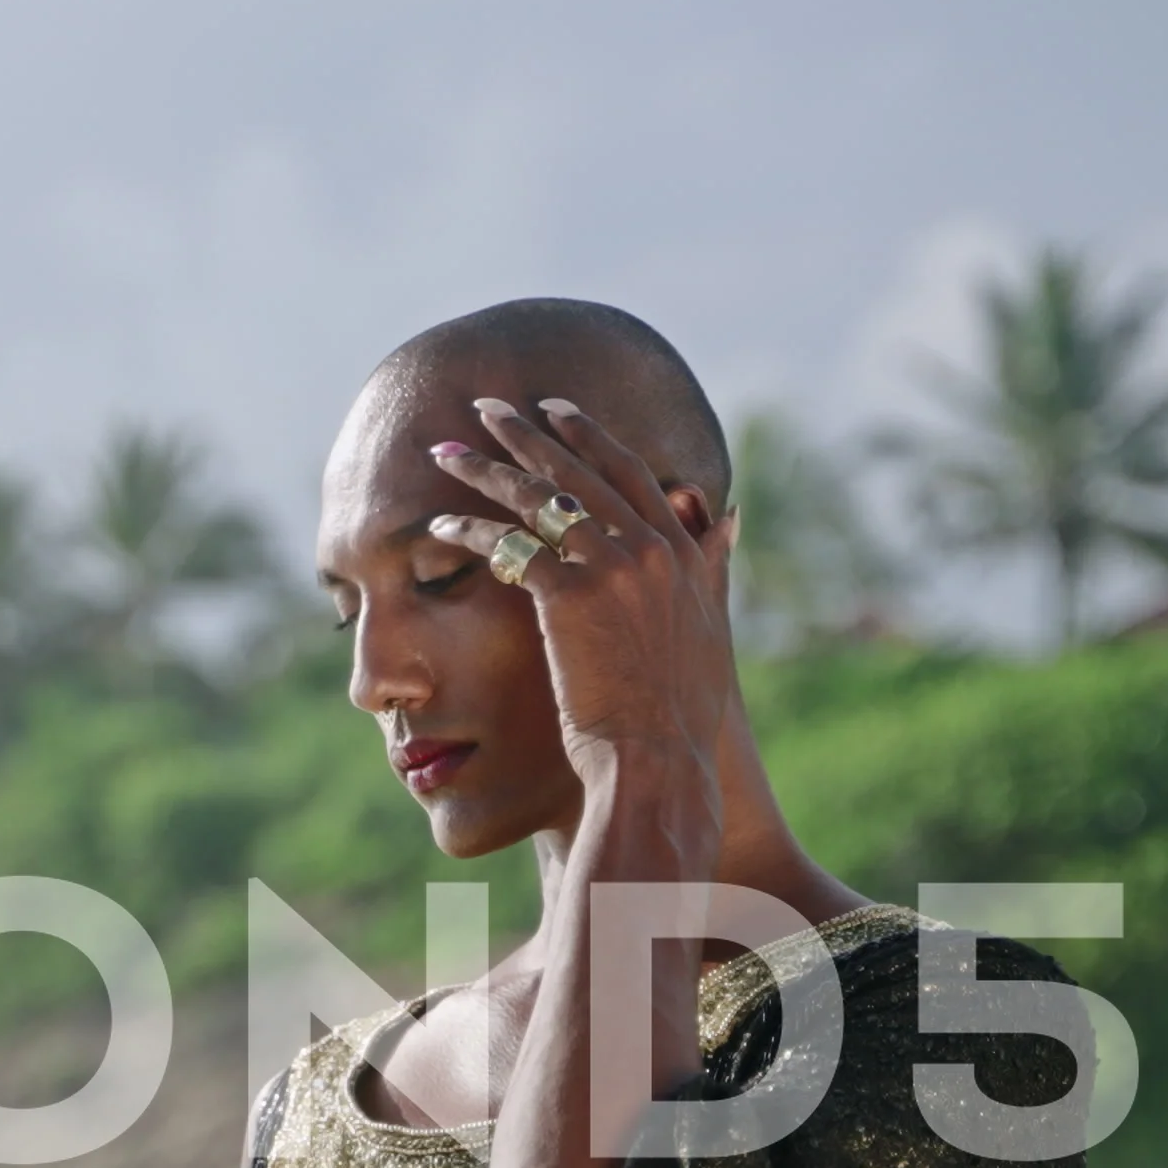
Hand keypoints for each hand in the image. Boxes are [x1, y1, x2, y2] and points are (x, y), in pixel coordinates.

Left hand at [428, 397, 739, 794]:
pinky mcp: (568, 598)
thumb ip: (712, 564)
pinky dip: (471, 532)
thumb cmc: (677, 711)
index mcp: (681, 552)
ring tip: (446, 449)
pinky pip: (509, 548)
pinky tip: (440, 527)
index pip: (628, 472)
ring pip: (537, 500)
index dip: (588, 435)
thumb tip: (727, 514)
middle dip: (525, 434)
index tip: (555, 409)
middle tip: (487, 407)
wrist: (657, 760)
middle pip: (576, 473)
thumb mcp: (710, 626)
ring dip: (485, 469)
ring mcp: (610, 569)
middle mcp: (649, 549)